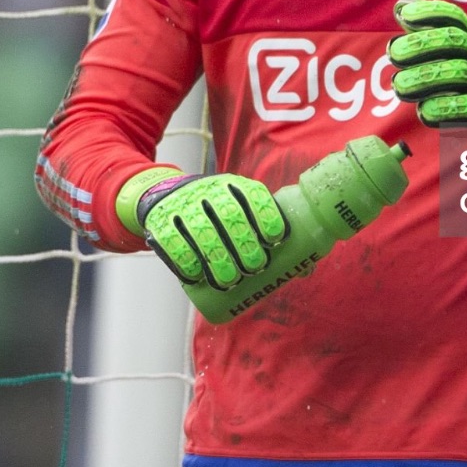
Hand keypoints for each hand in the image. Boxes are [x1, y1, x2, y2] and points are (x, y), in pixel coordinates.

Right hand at [129, 173, 288, 288]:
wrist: (165, 197)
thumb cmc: (217, 213)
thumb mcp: (239, 211)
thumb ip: (267, 236)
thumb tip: (305, 269)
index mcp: (233, 185)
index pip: (252, 195)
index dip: (265, 215)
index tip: (275, 240)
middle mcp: (208, 191)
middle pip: (229, 216)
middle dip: (244, 244)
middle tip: (255, 267)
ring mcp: (183, 206)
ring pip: (202, 231)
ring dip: (217, 258)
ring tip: (229, 280)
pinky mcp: (160, 223)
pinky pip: (173, 241)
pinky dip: (185, 261)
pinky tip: (196, 276)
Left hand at [387, 0, 466, 144]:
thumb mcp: (454, 52)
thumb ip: (427, 30)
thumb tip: (402, 3)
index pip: (454, 16)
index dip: (430, 11)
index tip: (405, 15)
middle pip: (453, 40)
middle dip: (420, 44)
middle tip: (393, 54)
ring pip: (458, 73)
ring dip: (424, 79)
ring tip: (400, 86)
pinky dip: (444, 109)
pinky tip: (423, 111)